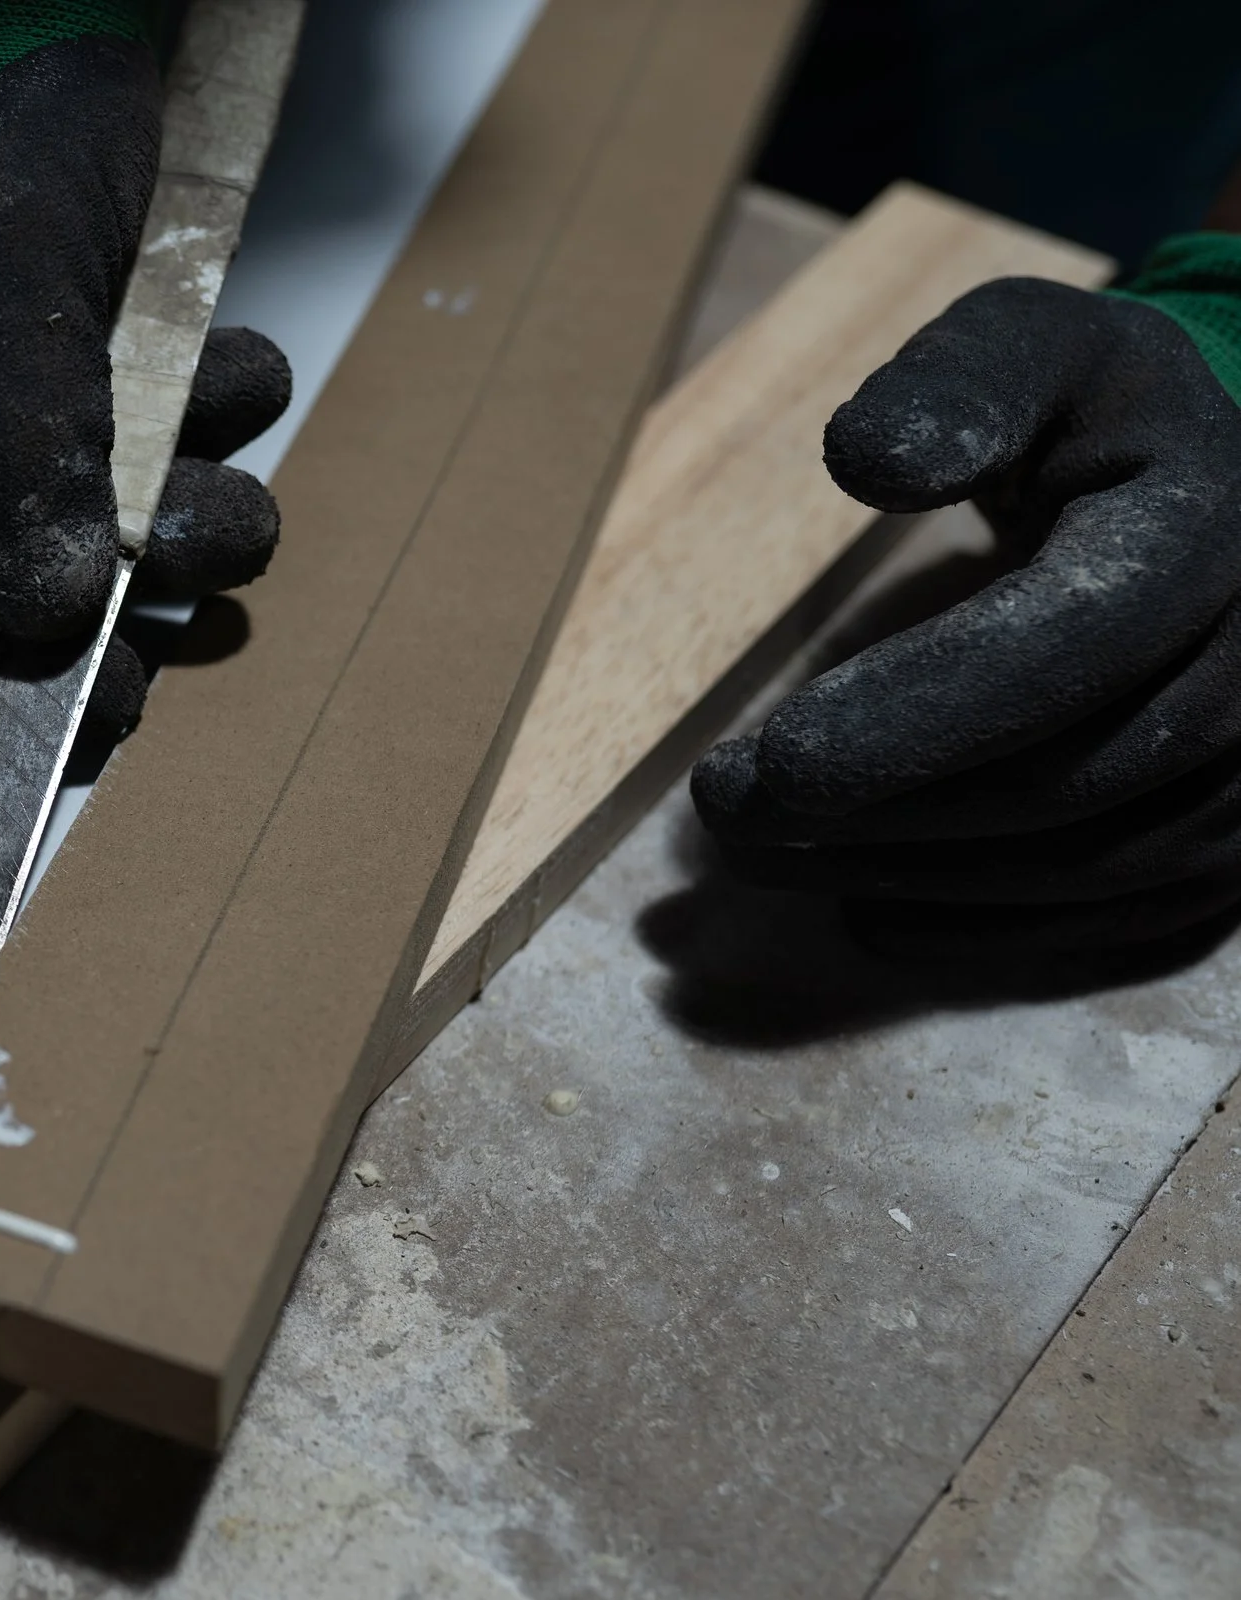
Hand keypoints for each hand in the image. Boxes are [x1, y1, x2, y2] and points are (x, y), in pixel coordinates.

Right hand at [0, 13, 287, 745]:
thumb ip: (16, 440)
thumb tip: (50, 619)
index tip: (91, 706)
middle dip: (101, 587)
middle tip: (205, 601)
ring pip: (60, 510)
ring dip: (171, 515)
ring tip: (246, 494)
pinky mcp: (53, 349)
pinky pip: (119, 439)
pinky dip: (194, 434)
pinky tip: (247, 377)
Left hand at [692, 276, 1240, 954]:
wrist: (1220, 482)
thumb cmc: (1091, 412)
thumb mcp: (1025, 352)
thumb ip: (953, 386)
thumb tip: (871, 457)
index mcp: (1209, 527)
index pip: (1071, 642)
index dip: (919, 713)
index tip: (772, 756)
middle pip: (1066, 778)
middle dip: (879, 809)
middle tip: (726, 811)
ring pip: (1082, 866)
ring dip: (907, 876)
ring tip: (764, 857)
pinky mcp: (1238, 842)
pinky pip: (1114, 921)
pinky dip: (980, 930)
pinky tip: (865, 910)